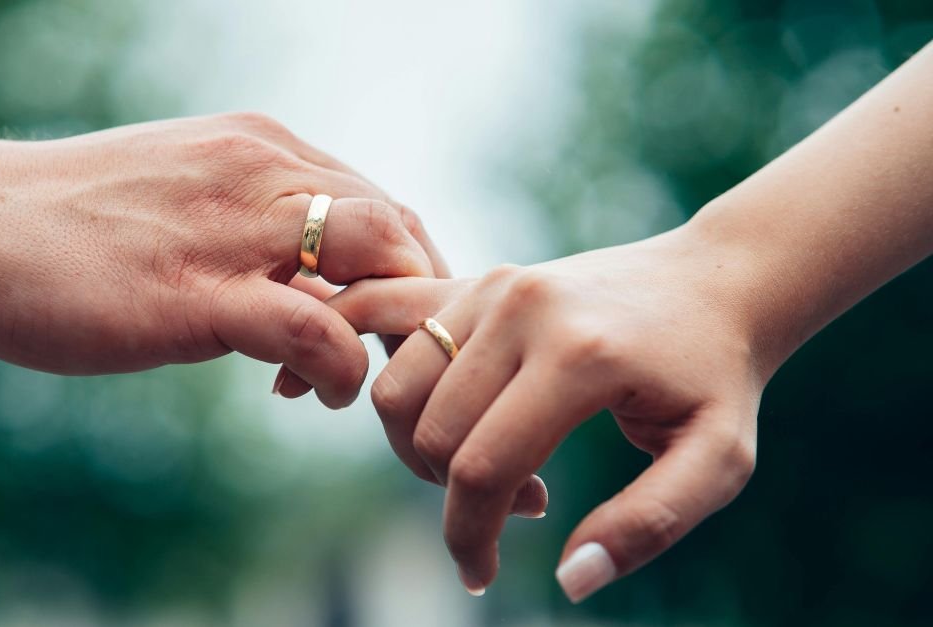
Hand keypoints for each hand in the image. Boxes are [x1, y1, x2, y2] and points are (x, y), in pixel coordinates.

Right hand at [0, 112, 446, 407]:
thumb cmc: (75, 223)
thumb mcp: (188, 206)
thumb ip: (256, 235)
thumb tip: (311, 296)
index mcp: (262, 149)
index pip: (381, 201)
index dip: (404, 272)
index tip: (383, 328)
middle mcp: (260, 171)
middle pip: (397, 226)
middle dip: (418, 301)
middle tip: (391, 361)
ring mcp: (230, 227)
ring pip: (374, 256)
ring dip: (391, 328)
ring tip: (359, 378)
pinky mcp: (193, 293)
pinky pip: (311, 328)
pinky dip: (338, 366)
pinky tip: (314, 392)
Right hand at [327, 226, 761, 599]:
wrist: (712, 284)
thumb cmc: (716, 379)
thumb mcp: (717, 461)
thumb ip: (648, 525)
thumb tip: (569, 580)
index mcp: (578, 354)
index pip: (482, 467)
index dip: (468, 539)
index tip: (481, 576)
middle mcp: (521, 309)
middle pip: (429, 434)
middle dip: (454, 497)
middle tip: (522, 505)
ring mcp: (492, 286)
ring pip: (395, 391)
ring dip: (421, 447)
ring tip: (491, 459)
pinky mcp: (477, 281)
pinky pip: (391, 335)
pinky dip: (379, 375)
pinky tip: (407, 414)